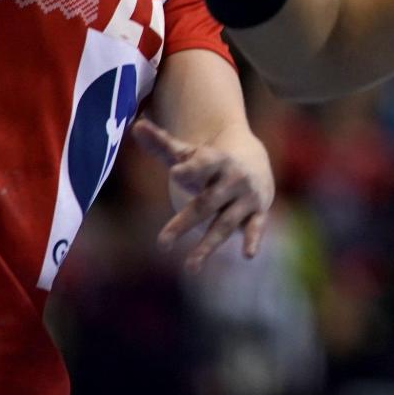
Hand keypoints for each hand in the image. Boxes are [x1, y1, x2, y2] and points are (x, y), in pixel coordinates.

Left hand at [131, 118, 272, 271]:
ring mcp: (246, 197)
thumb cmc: (209, 160)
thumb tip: (136, 126)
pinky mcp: (258, 212)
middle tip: (161, 244)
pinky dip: (253, 239)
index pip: (202, 164)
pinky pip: (255, 227)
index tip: (175, 172)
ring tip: (190, 268)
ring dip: (208, 245)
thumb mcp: (189, 153)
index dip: (190, 168)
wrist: (254, 158)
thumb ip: (162, 144)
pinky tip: (247, 255)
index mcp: (216, 160)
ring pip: (225, 224)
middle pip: (206, 203)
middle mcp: (233, 178)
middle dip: (185, 223)